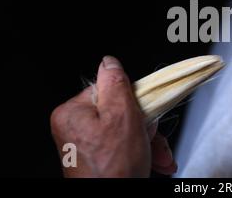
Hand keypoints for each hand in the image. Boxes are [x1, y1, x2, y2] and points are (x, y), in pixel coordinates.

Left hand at [50, 56, 176, 177]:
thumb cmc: (114, 169)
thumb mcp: (122, 116)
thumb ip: (117, 84)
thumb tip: (110, 61)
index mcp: (73, 112)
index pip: (109, 89)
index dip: (133, 100)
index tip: (146, 111)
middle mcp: (75, 127)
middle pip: (120, 111)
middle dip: (144, 126)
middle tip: (152, 138)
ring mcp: (86, 144)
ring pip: (126, 129)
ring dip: (148, 141)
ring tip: (158, 155)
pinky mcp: (98, 158)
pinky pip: (123, 145)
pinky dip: (141, 151)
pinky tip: (154, 161)